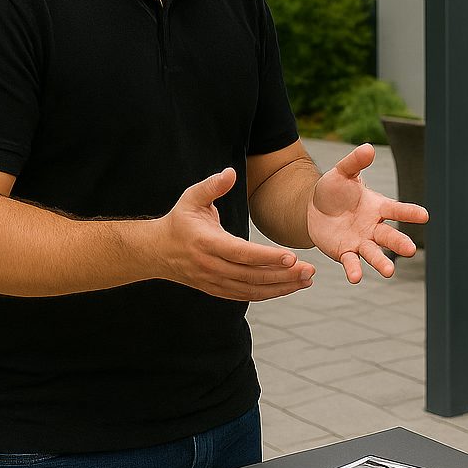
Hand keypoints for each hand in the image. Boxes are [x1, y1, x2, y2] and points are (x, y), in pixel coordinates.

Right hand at [157, 168, 316, 300]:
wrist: (156, 252)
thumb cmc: (179, 220)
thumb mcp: (191, 198)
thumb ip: (212, 185)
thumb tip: (230, 172)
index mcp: (207, 243)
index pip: (241, 253)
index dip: (266, 257)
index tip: (292, 257)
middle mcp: (211, 266)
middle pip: (252, 276)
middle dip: (284, 275)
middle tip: (311, 270)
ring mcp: (214, 281)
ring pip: (251, 290)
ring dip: (281, 287)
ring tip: (307, 280)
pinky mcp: (217, 289)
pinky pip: (246, 295)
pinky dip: (268, 293)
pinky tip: (288, 287)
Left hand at [307, 144, 424, 282]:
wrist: (312, 208)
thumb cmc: (334, 189)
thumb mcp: (343, 172)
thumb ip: (355, 162)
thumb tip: (368, 147)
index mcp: (377, 207)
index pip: (396, 210)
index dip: (410, 212)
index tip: (424, 216)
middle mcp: (373, 226)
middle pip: (390, 236)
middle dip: (400, 243)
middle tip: (410, 250)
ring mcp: (360, 241)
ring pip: (374, 253)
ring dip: (382, 263)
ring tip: (389, 272)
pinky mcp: (345, 252)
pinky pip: (351, 262)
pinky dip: (354, 269)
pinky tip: (355, 278)